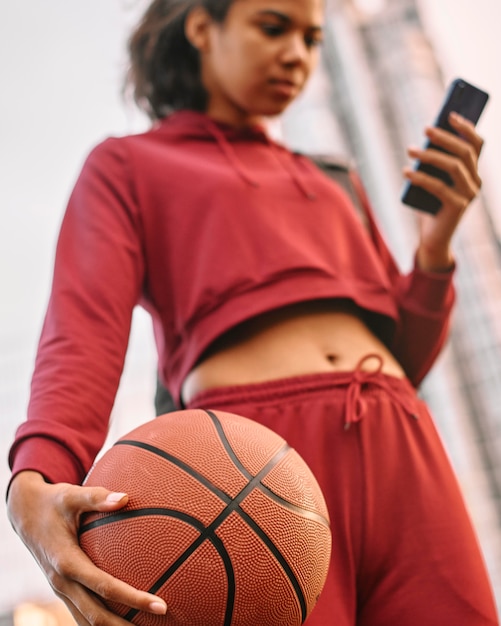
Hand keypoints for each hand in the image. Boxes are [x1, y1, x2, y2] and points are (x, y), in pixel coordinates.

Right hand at [7, 471, 166, 624]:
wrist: (24, 512)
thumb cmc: (52, 502)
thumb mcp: (71, 495)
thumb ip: (97, 497)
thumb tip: (125, 498)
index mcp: (66, 561)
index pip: (105, 587)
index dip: (133, 598)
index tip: (160, 604)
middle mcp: (62, 581)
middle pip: (96, 616)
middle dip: (126, 625)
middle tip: (160, 621)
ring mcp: (61, 588)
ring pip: (87, 620)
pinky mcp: (63, 588)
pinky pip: (82, 611)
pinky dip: (102, 620)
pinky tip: (123, 618)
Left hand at [403, 112, 483, 271]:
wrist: (433, 238)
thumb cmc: (431, 205)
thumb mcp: (433, 180)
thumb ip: (435, 164)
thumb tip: (426, 138)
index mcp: (473, 173)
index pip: (477, 145)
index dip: (466, 128)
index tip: (450, 115)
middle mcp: (476, 182)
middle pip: (465, 152)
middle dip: (445, 138)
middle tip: (425, 129)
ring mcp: (469, 195)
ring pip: (454, 166)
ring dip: (430, 155)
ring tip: (410, 149)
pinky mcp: (457, 207)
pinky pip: (438, 187)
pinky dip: (420, 177)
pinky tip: (406, 171)